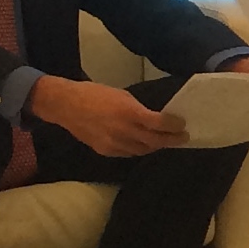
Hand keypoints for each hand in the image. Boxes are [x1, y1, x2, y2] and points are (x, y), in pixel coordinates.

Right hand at [28, 76, 187, 156]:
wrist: (65, 106)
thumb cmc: (95, 94)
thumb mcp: (122, 96)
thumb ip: (139, 110)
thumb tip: (155, 119)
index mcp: (128, 112)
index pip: (158, 123)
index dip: (173, 126)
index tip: (183, 125)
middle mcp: (123, 131)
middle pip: (154, 141)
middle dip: (171, 140)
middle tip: (183, 138)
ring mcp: (113, 144)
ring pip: (142, 150)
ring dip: (155, 146)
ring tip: (164, 140)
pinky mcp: (105, 151)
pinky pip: (128, 153)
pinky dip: (138, 149)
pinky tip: (143, 144)